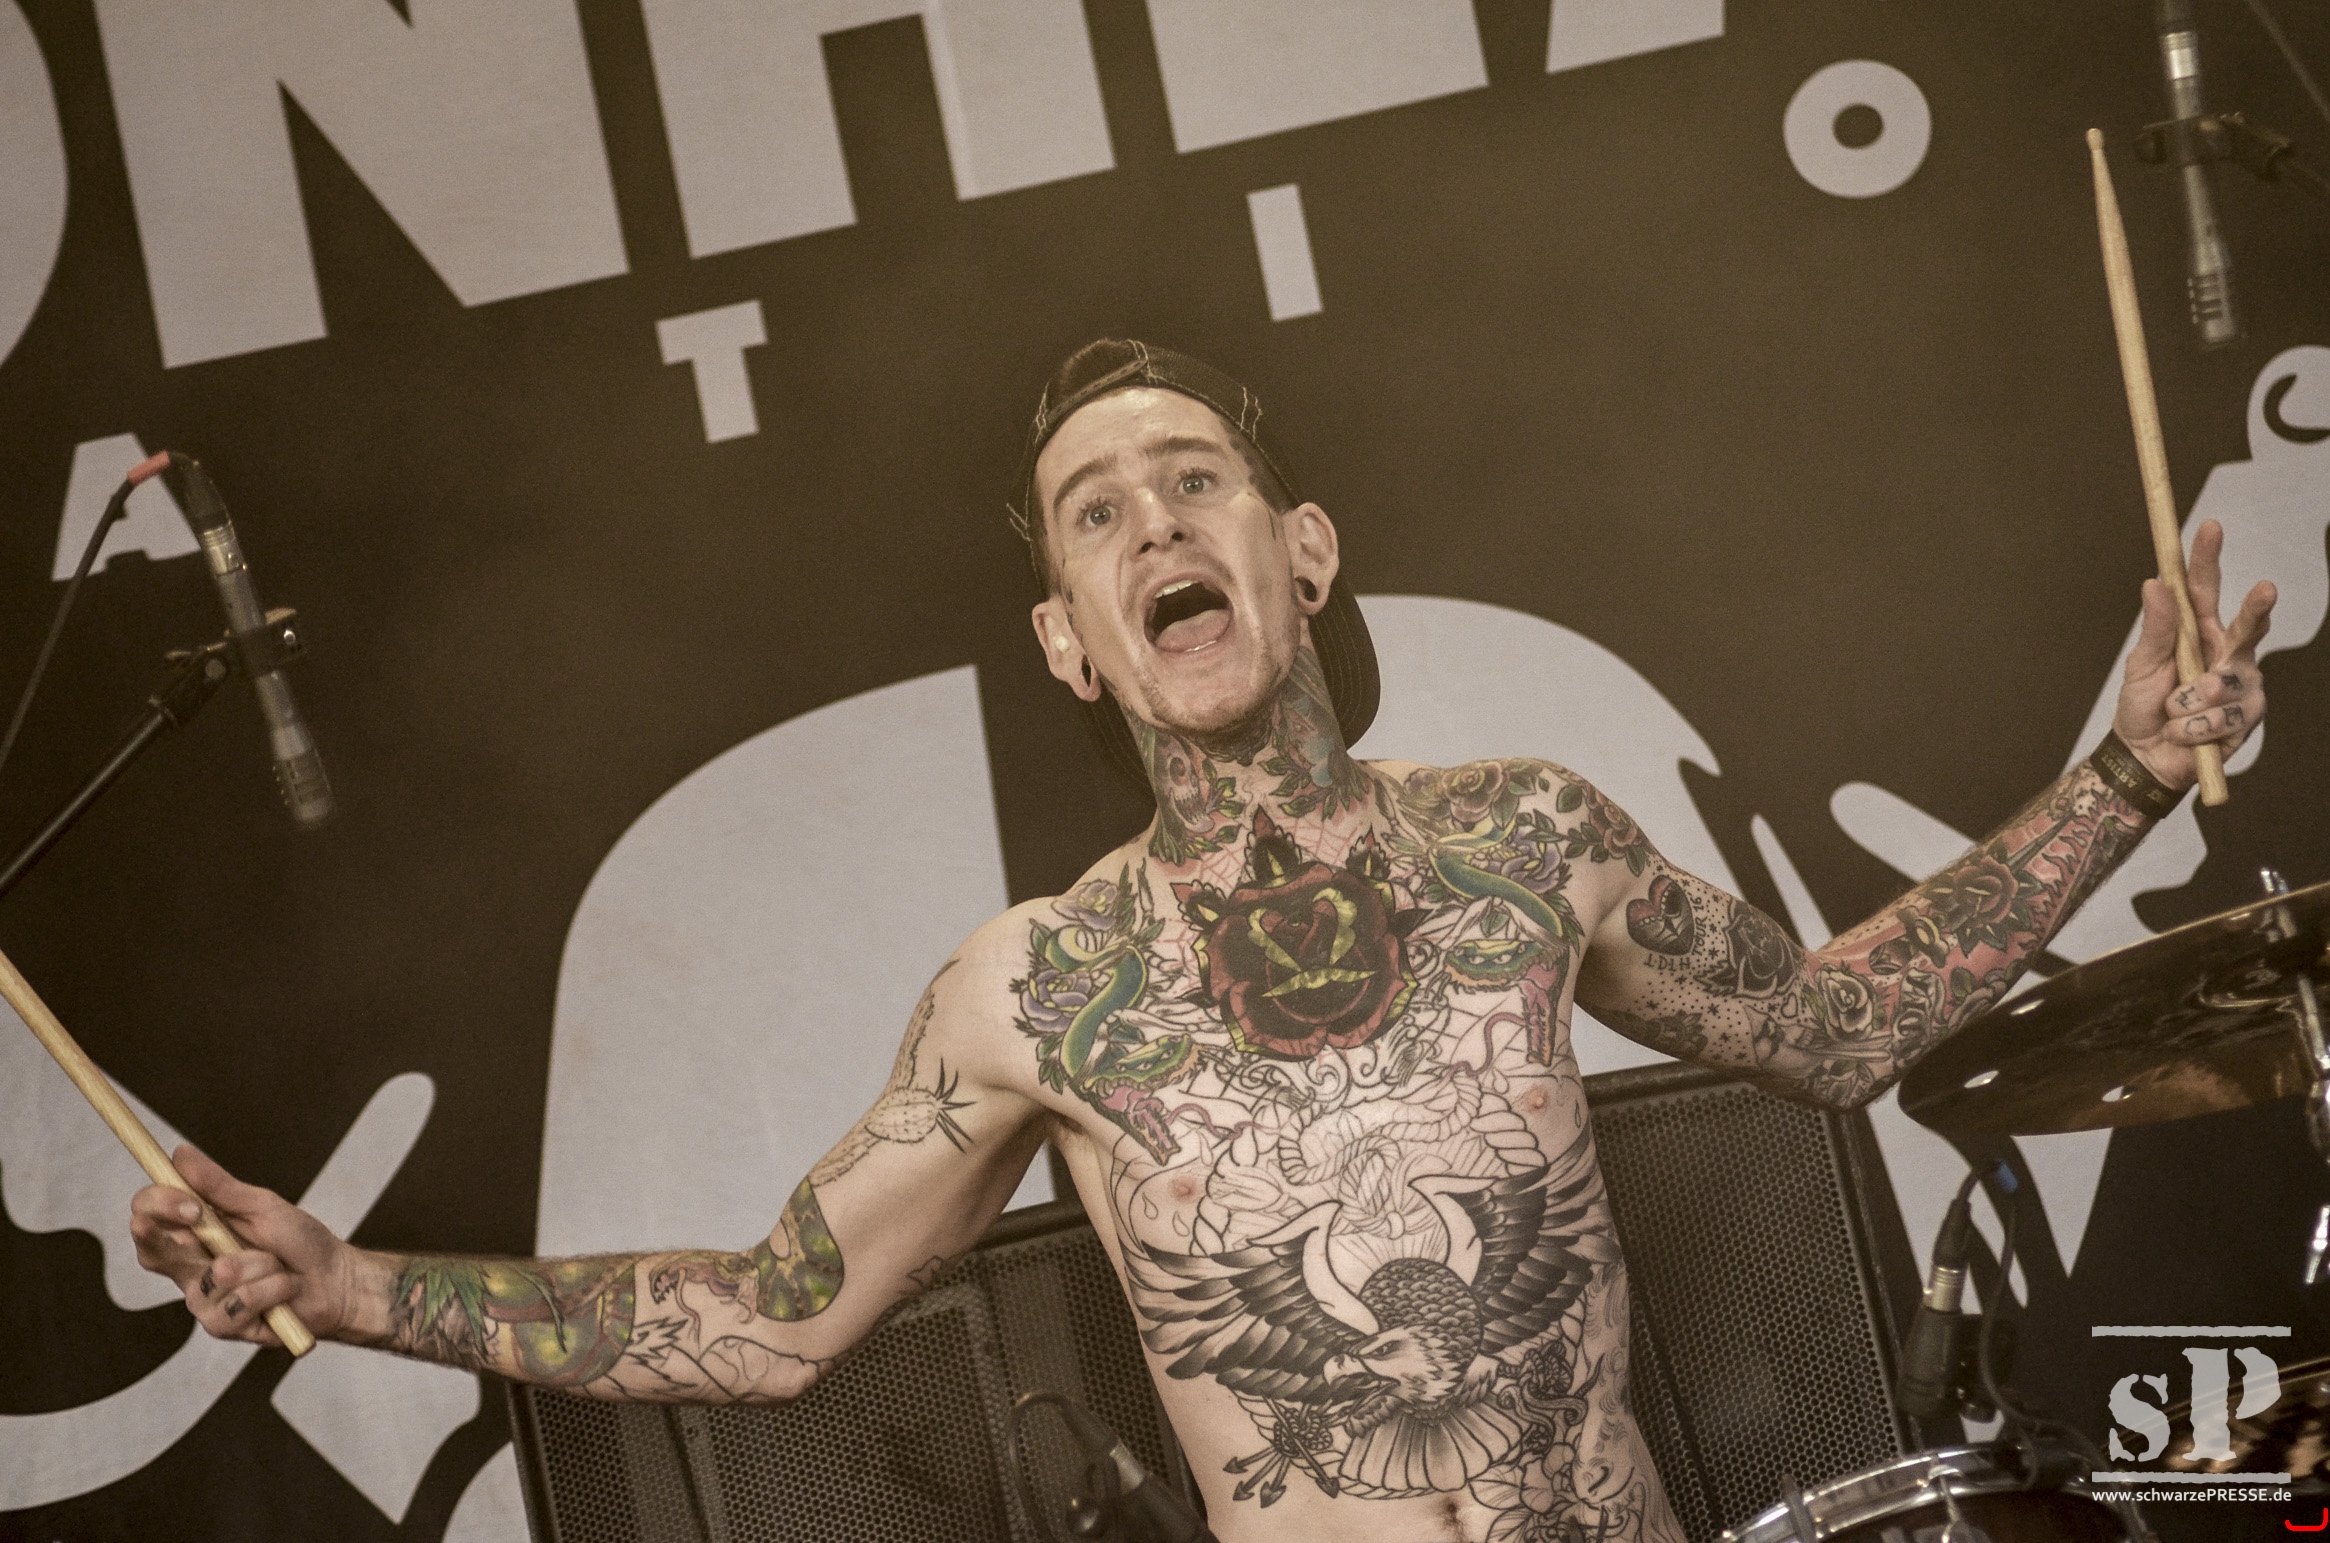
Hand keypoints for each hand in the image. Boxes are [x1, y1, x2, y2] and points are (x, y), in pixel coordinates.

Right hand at [128, 1144, 367, 1346]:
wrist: (336, 1280)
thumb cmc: (300, 1242)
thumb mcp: (262, 1206)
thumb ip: (219, 1186)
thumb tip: (180, 1153)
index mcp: (195, 1234)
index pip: (150, 1217)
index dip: (159, 1207)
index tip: (191, 1204)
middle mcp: (191, 1267)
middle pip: (152, 1253)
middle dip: (170, 1238)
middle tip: (200, 1220)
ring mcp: (204, 1299)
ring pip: (215, 1277)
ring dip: (261, 1265)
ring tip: (278, 1265)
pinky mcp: (223, 1325)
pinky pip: (239, 1303)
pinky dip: (272, 1290)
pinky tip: (284, 1291)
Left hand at [2113, 519, 2275, 790]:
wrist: (2146, 757)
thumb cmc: (2142, 706)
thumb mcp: (2141, 666)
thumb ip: (2155, 628)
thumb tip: (2154, 583)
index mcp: (2199, 632)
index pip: (2205, 588)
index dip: (2207, 557)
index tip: (2208, 526)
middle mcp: (2228, 652)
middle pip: (2248, 623)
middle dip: (2258, 608)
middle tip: (2267, 589)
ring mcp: (2243, 683)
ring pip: (2219, 683)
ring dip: (2184, 704)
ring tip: (2173, 715)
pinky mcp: (2250, 714)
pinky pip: (2220, 716)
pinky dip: (2193, 728)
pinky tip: (2188, 734)